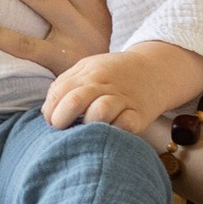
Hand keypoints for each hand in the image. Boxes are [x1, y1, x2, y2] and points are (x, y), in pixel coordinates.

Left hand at [42, 51, 168, 135]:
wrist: (156, 70)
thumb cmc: (114, 74)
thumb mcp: (88, 69)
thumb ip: (65, 85)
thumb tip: (47, 111)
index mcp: (88, 74)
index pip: (59, 92)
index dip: (50, 111)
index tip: (52, 121)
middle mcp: (104, 85)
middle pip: (75, 101)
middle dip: (61, 119)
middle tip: (62, 129)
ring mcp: (122, 100)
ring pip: (100, 112)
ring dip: (87, 125)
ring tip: (85, 131)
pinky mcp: (139, 115)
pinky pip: (125, 126)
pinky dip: (114, 132)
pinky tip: (108, 135)